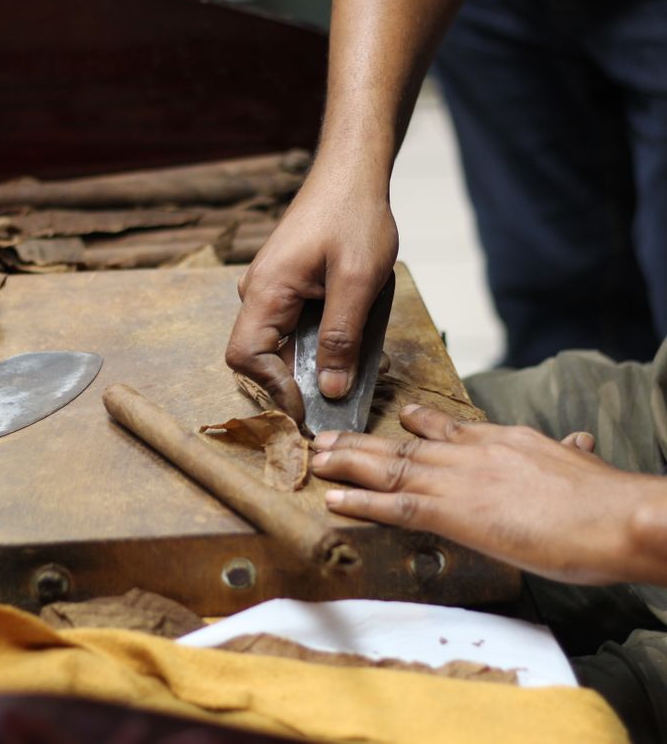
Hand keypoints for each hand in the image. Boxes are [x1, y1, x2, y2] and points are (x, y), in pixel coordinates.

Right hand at [225, 173, 397, 422]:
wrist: (351, 174)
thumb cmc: (353, 215)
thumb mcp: (358, 281)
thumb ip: (342, 338)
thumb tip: (330, 389)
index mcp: (266, 291)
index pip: (246, 357)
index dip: (274, 389)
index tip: (309, 410)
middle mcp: (259, 293)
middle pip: (263, 356)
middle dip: (302, 381)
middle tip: (344, 394)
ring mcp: (272, 289)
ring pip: (284, 344)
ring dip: (319, 362)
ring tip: (361, 369)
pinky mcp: (288, 286)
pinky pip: (297, 326)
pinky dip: (323, 341)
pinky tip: (356, 342)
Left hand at [312, 406, 666, 584]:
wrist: (615, 514)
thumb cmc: (603, 498)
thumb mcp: (581, 462)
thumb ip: (568, 451)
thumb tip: (580, 440)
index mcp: (499, 440)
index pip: (449, 428)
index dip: (417, 424)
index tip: (398, 417)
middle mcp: (470, 452)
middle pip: (405, 445)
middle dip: (363, 442)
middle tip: (329, 438)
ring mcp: (458, 480)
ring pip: (390, 467)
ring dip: (349, 463)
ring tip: (318, 460)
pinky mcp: (454, 513)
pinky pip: (395, 506)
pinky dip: (361, 502)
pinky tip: (335, 499)